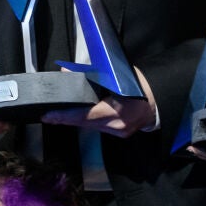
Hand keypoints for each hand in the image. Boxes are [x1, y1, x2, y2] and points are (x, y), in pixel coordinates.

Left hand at [41, 69, 158, 136]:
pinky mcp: (119, 134)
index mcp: (118, 110)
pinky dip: (86, 121)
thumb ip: (90, 74)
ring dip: (74, 120)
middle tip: (47, 115)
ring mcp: (119, 132)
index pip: (85, 115)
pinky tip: (74, 117)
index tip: (49, 115)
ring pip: (90, 126)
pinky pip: (98, 127)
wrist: (158, 101)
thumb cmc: (138, 85)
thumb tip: (67, 71)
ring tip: (56, 116)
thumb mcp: (115, 75)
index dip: (65, 116)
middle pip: (84, 122)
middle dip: (65, 119)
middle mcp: (117, 125)